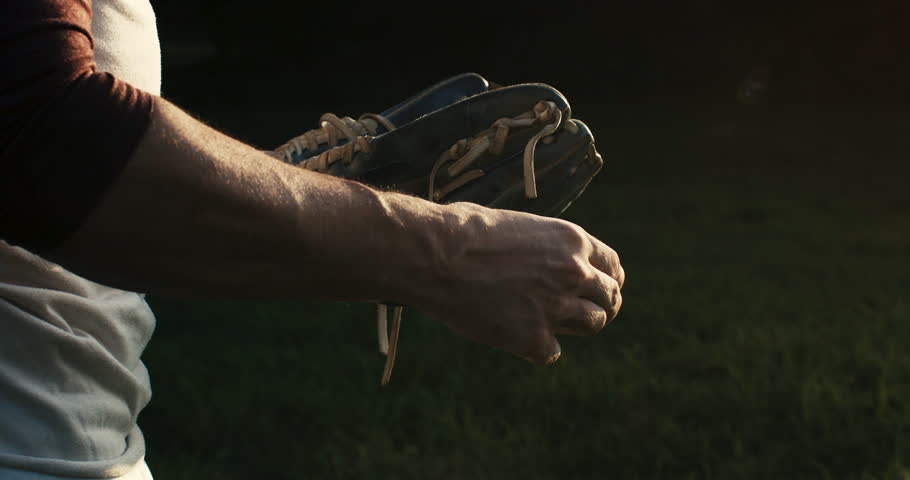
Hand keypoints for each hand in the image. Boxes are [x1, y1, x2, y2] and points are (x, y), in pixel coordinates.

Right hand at [413, 202, 624, 364]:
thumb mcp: (518, 225)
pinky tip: (518, 339)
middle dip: (600, 305)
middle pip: (610, 298)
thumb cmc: (464, 231)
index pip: (612, 266)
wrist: (436, 255)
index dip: (607, 279)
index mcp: (572, 241)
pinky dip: (538, 349)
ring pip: (592, 324)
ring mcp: (555, 307)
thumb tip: (546, 261)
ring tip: (550, 324)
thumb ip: (544, 247)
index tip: (597, 288)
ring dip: (576, 326)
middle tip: (582, 312)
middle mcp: (573, 273)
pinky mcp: (532, 338)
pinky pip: (552, 353)